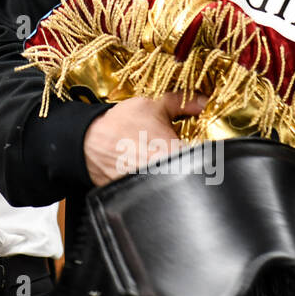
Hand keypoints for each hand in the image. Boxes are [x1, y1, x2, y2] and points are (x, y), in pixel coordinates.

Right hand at [82, 92, 208, 186]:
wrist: (88, 143)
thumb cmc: (119, 125)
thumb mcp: (151, 105)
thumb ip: (181, 102)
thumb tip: (203, 100)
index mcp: (177, 152)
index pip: (207, 158)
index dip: (205, 150)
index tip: (199, 143)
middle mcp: (169, 174)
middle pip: (195, 173)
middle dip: (191, 161)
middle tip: (177, 149)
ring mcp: (156, 187)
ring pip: (177, 183)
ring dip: (175, 172)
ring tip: (159, 158)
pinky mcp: (144, 194)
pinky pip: (159, 190)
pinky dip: (158, 181)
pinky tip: (149, 168)